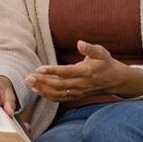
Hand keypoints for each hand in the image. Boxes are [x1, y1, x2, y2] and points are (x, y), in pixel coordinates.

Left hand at [25, 40, 142, 101]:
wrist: (114, 80)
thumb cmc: (105, 63)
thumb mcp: (101, 52)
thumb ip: (90, 48)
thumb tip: (79, 43)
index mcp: (86, 71)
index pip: (66, 72)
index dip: (52, 71)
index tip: (39, 68)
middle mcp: (81, 84)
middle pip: (59, 85)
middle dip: (42, 82)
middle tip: (28, 77)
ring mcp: (78, 92)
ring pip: (58, 94)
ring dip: (43, 90)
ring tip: (30, 84)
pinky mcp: (76, 96)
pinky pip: (61, 98)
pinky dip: (48, 96)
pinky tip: (38, 91)